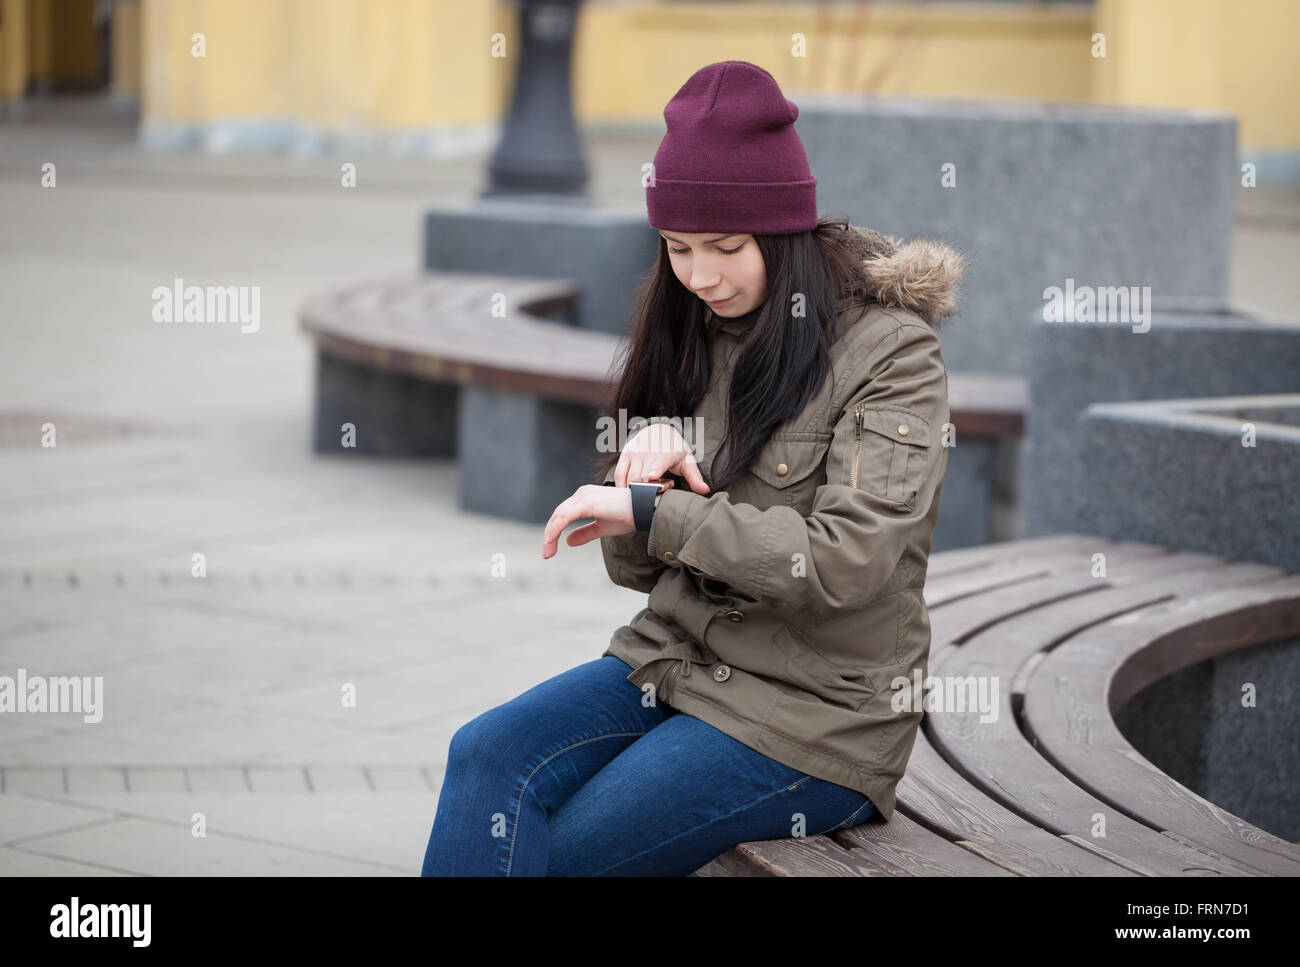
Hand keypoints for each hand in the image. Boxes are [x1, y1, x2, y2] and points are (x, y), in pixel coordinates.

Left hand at [542, 483, 661, 558]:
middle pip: (558, 514)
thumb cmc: (628, 516)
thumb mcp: (602, 528)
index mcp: (585, 497)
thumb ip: (585, 533)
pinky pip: (564, 517)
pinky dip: (555, 531)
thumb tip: (568, 541)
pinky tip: (552, 543)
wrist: (644, 510)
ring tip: (548, 552)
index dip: (555, 531)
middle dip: (550, 535)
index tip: (550, 549)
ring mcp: (584, 496)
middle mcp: (582, 493)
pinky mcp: (586, 502)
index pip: (564, 514)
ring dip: (550, 535)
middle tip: (546, 553)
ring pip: (559, 516)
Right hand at [613, 422, 710, 495]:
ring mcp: (635, 454)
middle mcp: (648, 452)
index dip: (655, 469)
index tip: (652, 476)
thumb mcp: (687, 461)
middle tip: (656, 495)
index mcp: (666, 453)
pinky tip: (628, 494)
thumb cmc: (675, 449)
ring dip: (635, 491)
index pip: (659, 462)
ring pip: (629, 478)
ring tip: (645, 494)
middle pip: (642, 477)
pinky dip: (621, 486)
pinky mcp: (625, 456)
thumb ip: (695, 477)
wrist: (659, 430)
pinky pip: (619, 474)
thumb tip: (705, 491)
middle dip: (646, 491)